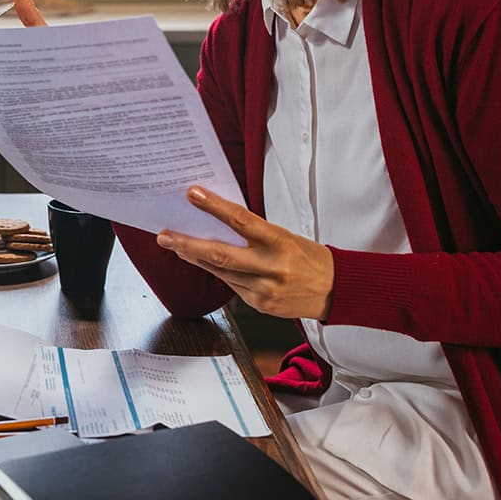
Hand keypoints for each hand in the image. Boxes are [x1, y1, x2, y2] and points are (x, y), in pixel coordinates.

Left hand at [156, 186, 334, 319]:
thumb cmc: (308, 257)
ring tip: (175, 244)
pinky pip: (231, 286)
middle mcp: (271, 268)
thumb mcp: (285, 236)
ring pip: (220, 272)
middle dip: (187, 245)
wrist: (336, 291)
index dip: (215, 206)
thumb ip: (254, 232)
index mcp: (279, 242)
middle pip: (221, 255)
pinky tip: (204, 263)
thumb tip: (218, 221)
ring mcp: (264, 290)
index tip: (193, 194)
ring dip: (195, 258)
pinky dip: (217, 272)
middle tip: (164, 235)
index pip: (241, 221)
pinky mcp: (260, 305)